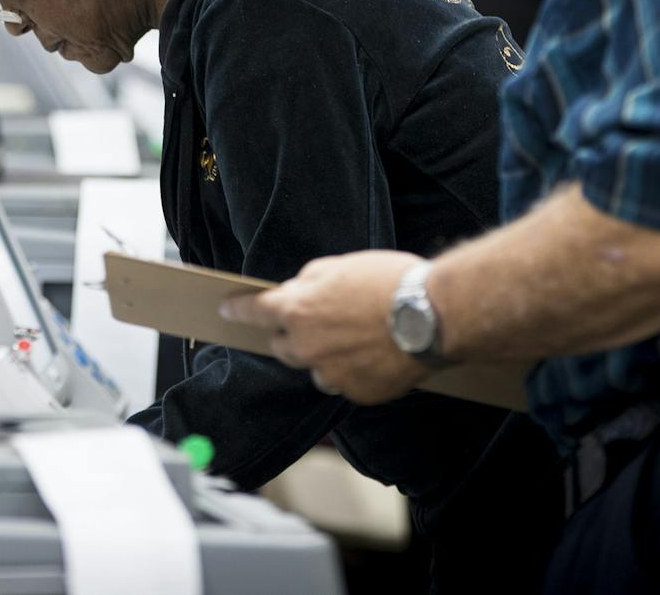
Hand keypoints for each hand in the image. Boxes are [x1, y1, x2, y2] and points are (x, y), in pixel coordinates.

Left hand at [220, 250, 430, 403]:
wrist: (431, 317)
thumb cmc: (388, 283)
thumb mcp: (339, 266)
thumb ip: (308, 281)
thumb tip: (296, 290)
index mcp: (297, 310)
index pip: (254, 310)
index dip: (238, 309)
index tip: (227, 310)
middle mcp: (306, 347)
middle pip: (282, 346)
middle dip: (291, 334)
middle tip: (316, 321)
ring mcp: (331, 374)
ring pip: (314, 368)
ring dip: (324, 356)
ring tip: (355, 338)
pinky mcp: (356, 394)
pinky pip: (344, 384)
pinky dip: (351, 371)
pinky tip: (373, 354)